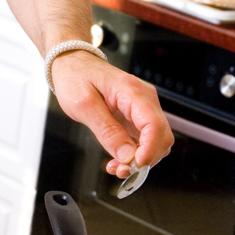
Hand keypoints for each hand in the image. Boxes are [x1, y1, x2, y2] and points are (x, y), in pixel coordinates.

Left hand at [51, 51, 173, 177]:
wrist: (72, 64)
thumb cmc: (76, 78)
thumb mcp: (84, 106)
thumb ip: (107, 132)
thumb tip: (126, 155)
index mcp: (132, 92)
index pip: (154, 125)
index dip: (149, 150)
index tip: (135, 166)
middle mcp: (144, 99)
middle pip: (161, 137)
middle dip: (144, 159)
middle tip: (120, 170)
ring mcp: (143, 109)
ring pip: (156, 142)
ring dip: (140, 159)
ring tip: (116, 166)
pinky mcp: (137, 117)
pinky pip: (144, 140)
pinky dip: (135, 154)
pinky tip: (118, 159)